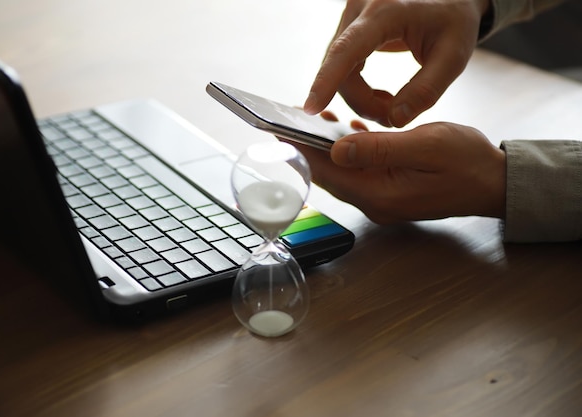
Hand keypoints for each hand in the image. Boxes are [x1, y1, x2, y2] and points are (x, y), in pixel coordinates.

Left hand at [283, 120, 505, 223]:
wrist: (494, 183)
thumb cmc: (468, 162)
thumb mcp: (426, 146)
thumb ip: (379, 148)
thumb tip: (336, 149)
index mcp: (380, 194)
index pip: (327, 173)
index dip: (301, 151)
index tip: (278, 131)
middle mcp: (375, 203)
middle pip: (330, 175)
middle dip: (309, 149)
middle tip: (292, 121)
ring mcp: (381, 200)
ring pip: (343, 173)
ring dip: (328, 149)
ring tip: (317, 121)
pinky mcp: (388, 192)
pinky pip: (359, 172)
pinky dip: (350, 152)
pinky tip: (348, 131)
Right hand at [304, 0, 490, 126]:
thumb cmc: (454, 21)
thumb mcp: (453, 56)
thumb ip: (426, 91)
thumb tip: (395, 120)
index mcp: (386, 10)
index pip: (347, 48)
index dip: (327, 80)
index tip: (312, 107)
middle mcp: (361, 8)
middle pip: (340, 66)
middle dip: (361, 101)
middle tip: (392, 118)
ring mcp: (352, 16)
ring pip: (337, 69)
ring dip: (359, 97)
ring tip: (390, 106)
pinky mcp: (349, 28)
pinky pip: (341, 65)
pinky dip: (356, 87)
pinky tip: (379, 95)